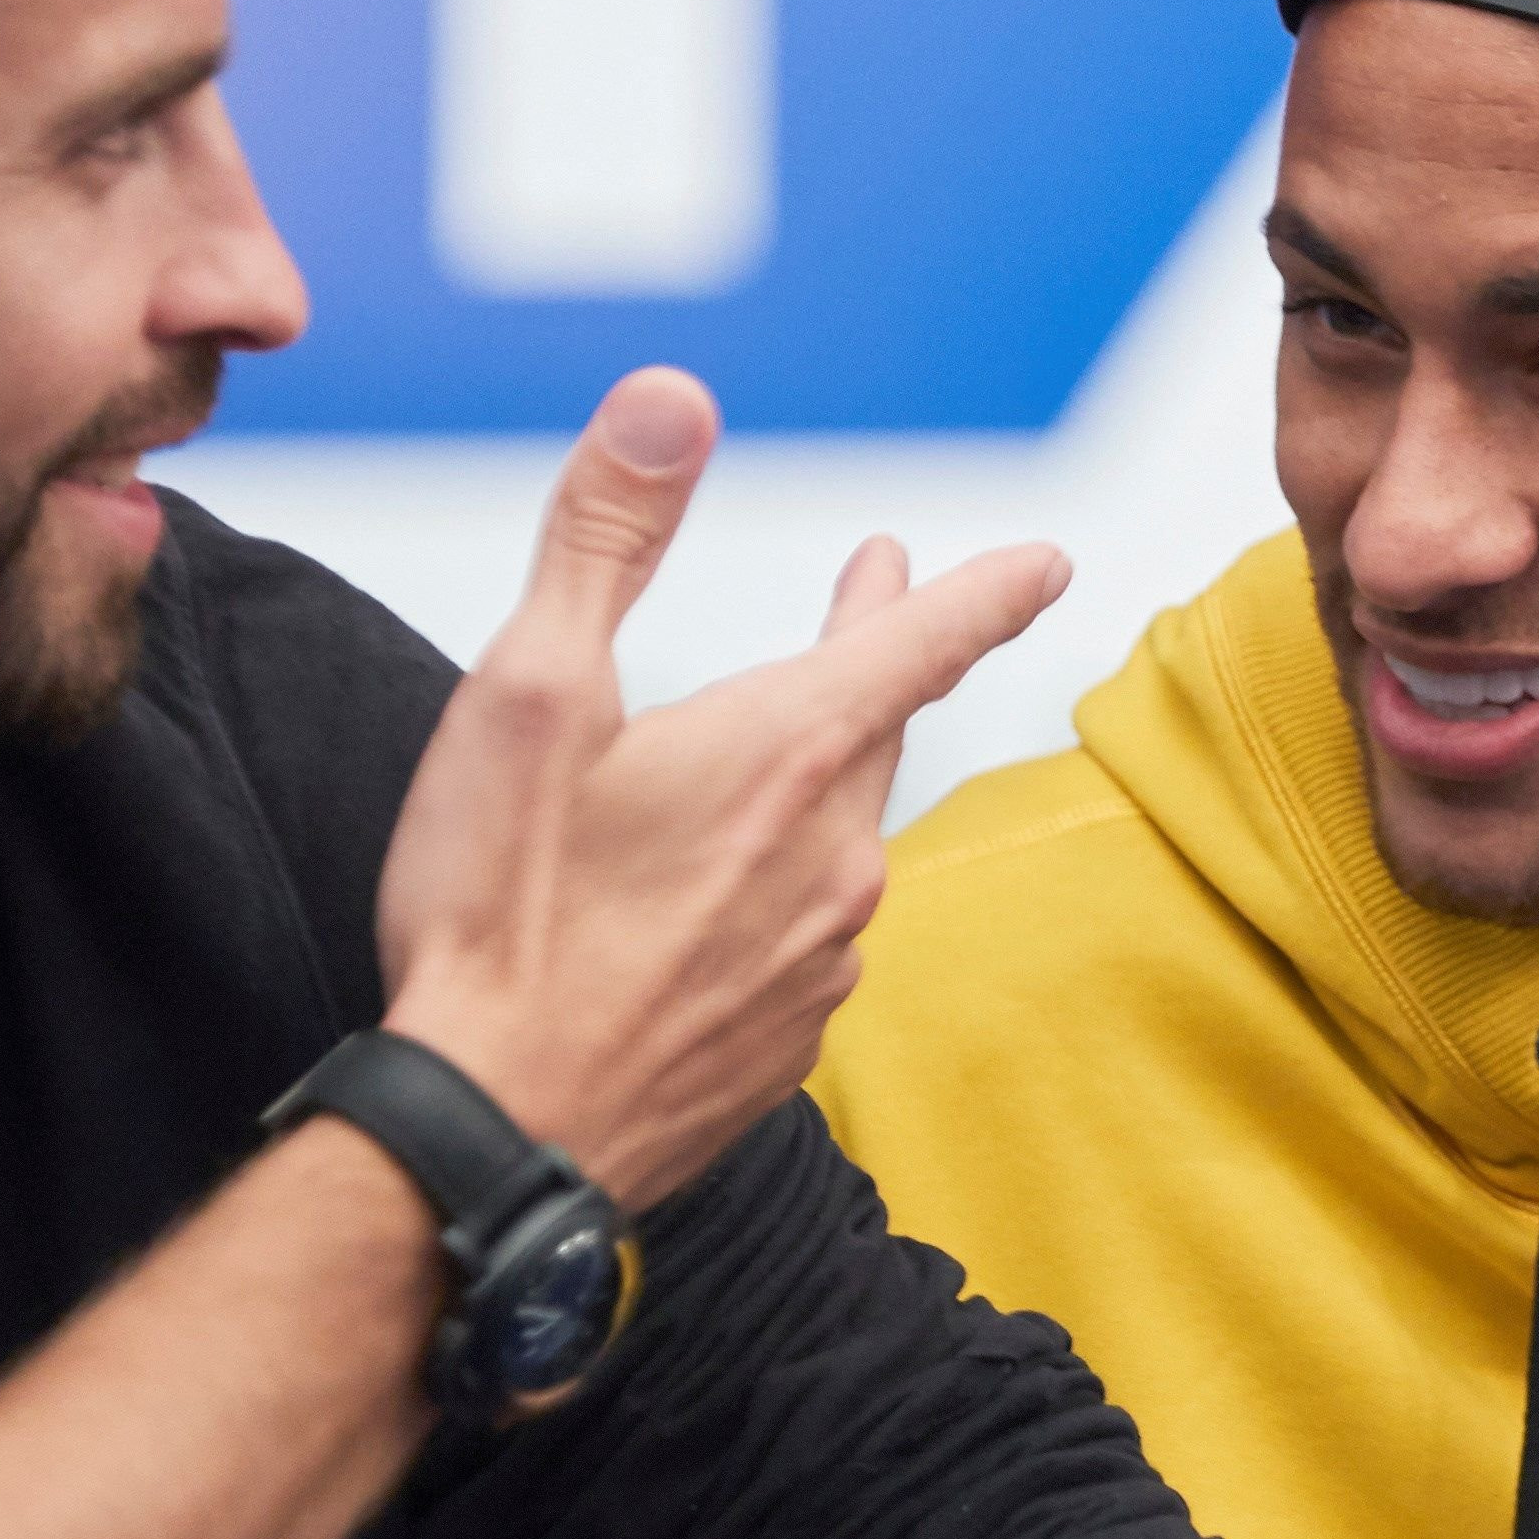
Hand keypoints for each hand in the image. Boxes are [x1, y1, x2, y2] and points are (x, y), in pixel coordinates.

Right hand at [376, 367, 1068, 1208]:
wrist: (493, 1138)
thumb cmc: (497, 916)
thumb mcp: (528, 693)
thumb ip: (607, 535)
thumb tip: (674, 400)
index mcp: (784, 753)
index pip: (923, 640)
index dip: (984, 590)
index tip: (1045, 563)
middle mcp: (830, 856)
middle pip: (872, 729)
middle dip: (873, 652)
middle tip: (875, 593)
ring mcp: (818, 960)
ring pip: (833, 839)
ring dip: (805, 786)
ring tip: (749, 764)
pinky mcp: (784, 1045)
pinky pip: (800, 937)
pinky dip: (765, 897)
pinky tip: (699, 909)